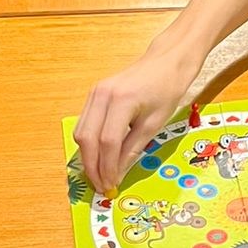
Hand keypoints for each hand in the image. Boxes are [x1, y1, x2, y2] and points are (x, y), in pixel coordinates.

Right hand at [75, 46, 195, 193]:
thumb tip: (118, 174)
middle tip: (102, 186)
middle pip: (87, 138)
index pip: (108, 142)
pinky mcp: (93, 94)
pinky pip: (85, 124)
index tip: (112, 185)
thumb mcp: (155, 123)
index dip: (108, 167)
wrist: (165, 62)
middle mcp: (101, 95)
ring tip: (100, 176)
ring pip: (81, 132)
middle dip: (92, 166)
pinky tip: (99, 157)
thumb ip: (133, 149)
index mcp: (121, 100)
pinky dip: (89, 144)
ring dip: (88, 157)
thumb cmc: (167, 90)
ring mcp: (94, 93)